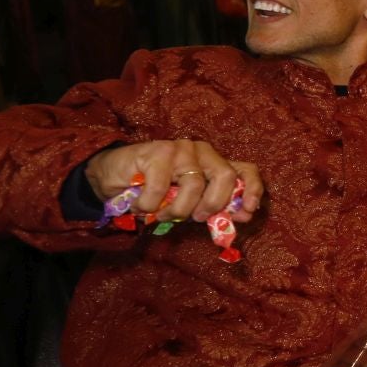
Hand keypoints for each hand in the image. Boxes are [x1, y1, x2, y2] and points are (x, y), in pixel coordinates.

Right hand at [85, 139, 262, 224]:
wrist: (113, 176)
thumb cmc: (154, 190)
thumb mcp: (187, 201)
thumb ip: (212, 207)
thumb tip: (241, 216)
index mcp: (214, 163)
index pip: (246, 170)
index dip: (253, 190)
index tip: (247, 212)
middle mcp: (202, 152)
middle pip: (226, 176)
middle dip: (214, 203)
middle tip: (196, 217)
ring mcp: (181, 149)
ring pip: (193, 185)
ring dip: (176, 210)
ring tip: (161, 214)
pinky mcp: (157, 152)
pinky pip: (161, 188)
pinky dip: (150, 205)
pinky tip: (142, 205)